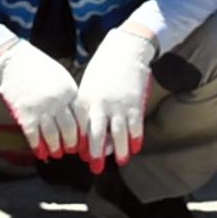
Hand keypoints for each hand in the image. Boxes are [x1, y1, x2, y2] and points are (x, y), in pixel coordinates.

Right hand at [0, 39, 83, 159]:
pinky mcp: (25, 115)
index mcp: (70, 92)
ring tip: (57, 153)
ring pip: (52, 137)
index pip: (82, 118)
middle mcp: (58, 103)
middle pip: (69, 131)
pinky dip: (37, 146)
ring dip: (55, 147)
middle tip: (71, 150)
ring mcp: (41, 110)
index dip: (84, 132)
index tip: (84, 139)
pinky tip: (40, 152)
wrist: (13, 60)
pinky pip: (33, 136)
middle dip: (71, 144)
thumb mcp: (62, 77)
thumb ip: (70, 96)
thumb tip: (77, 118)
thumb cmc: (39, 68)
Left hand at [74, 10, 162, 170]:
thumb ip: (87, 105)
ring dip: (119, 150)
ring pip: (118, 134)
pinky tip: (136, 147)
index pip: (80, 126)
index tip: (80, 154)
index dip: (80, 142)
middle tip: (95, 168)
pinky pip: (135, 126)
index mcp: (85, 99)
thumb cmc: (104, 67)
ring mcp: (118, 105)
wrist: (125, 49)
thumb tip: (87, 127)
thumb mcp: (89, 84)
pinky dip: (136, 138)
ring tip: (121, 161)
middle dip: (96, 153)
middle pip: (96, 135)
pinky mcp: (134, 103)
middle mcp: (100, 104)